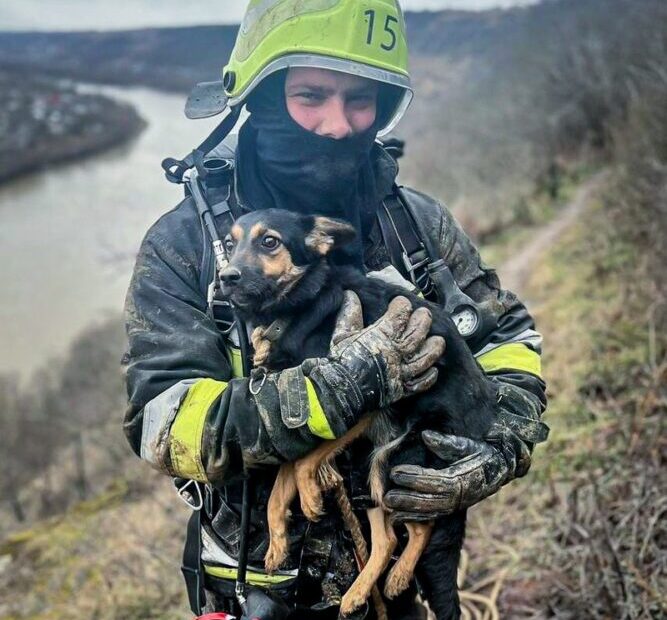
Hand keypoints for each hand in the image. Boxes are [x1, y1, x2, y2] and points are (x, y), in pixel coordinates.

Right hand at [303, 291, 444, 422]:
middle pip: (416, 333)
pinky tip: (433, 370)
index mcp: (381, 336)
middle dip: (423, 321)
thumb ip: (349, 315)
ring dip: (433, 348)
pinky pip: (420, 383)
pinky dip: (429, 377)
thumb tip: (350, 295)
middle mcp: (396, 352)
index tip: (400, 303)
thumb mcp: (341, 335)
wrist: (340, 391)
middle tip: (424, 314)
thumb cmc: (340, 361)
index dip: (402, 306)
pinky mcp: (402, 389)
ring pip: (424, 358)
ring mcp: (401, 371)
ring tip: (438, 340)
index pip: (399, 315)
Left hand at [383, 423, 531, 520]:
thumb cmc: (480, 453)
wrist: (499, 468)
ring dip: (407, 511)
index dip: (414, 477)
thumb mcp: (467, 444)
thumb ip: (446, 443)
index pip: (434, 480)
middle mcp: (458, 496)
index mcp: (462, 479)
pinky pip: (432, 517)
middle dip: (406, 499)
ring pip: (429, 511)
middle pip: (429, 500)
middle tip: (386, 496)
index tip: (395, 472)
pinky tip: (397, 518)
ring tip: (387, 506)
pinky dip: (415, 519)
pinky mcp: (452, 510)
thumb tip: (426, 436)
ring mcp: (455, 505)